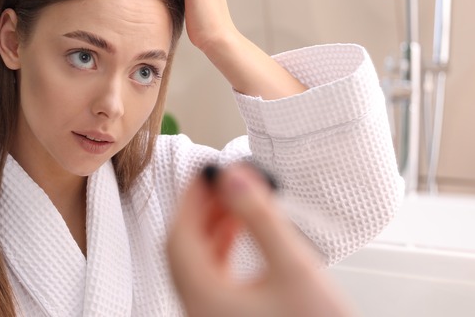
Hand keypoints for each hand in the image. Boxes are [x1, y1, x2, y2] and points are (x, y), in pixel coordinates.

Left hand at [167, 163, 352, 316]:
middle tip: (220, 181)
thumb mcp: (293, 268)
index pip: (180, 237)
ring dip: (211, 228)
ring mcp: (211, 316)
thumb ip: (261, 218)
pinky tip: (239, 231)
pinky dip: (220, 249)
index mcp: (205, 299)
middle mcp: (200, 310)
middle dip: (201, 210)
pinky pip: (212, 278)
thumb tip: (234, 177)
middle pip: (184, 250)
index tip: (205, 172)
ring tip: (233, 200)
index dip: (191, 198)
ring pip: (197, 264)